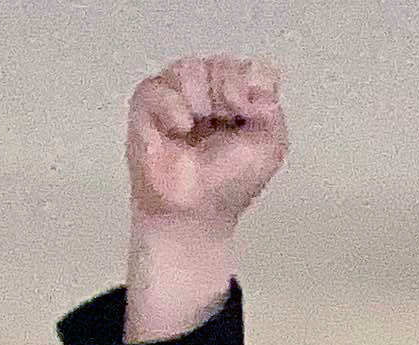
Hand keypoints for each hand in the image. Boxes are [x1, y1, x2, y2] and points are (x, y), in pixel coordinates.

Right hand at [126, 56, 286, 228]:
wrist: (193, 207)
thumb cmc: (228, 182)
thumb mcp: (271, 146)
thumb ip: (271, 107)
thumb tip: (255, 82)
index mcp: (242, 99)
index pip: (252, 68)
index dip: (250, 85)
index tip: (246, 112)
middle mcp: (211, 90)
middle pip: (222, 64)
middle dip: (225, 95)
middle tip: (222, 125)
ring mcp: (178, 92)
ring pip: (192, 68)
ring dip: (200, 102)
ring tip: (196, 130)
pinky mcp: (147, 101)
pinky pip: (160, 85)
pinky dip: (172, 109)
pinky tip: (178, 130)